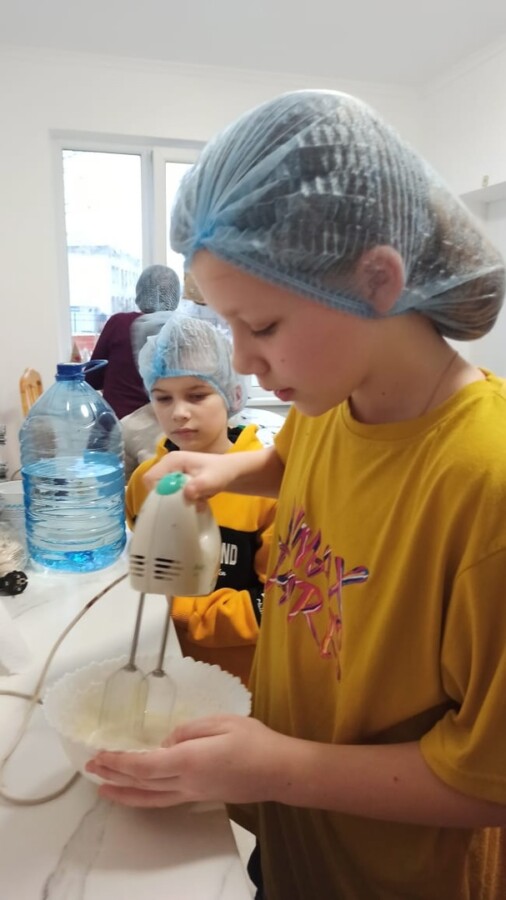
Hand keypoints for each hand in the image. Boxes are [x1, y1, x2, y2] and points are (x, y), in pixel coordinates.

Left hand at [85, 715, 284, 807]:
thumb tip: (166, 741)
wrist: (280, 771)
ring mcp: (193, 793)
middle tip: (90, 769)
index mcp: (189, 760)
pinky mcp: (201, 796)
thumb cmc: (255, 741)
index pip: (145, 764)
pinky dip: (144, 796)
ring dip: (124, 792)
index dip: (120, 761)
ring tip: (103, 788)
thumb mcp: (222, 722)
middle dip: (114, 775)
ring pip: (150, 797)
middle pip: (142, 783)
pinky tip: (138, 792)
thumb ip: (189, 729)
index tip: (101, 754)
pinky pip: (164, 799)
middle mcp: (186, 782)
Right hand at [143, 450, 233, 501]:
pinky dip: (183, 501)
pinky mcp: (176, 480)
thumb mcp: (212, 480)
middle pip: (155, 487)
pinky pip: (171, 495)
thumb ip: (199, 486)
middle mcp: (167, 465)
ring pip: (163, 493)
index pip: (150, 478)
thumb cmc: (221, 472)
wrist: (231, 472)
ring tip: (196, 501)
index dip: (158, 492)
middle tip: (187, 503)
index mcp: (172, 460)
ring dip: (178, 501)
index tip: (173, 501)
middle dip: (169, 499)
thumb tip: (186, 493)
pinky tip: (197, 500)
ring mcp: (171, 472)